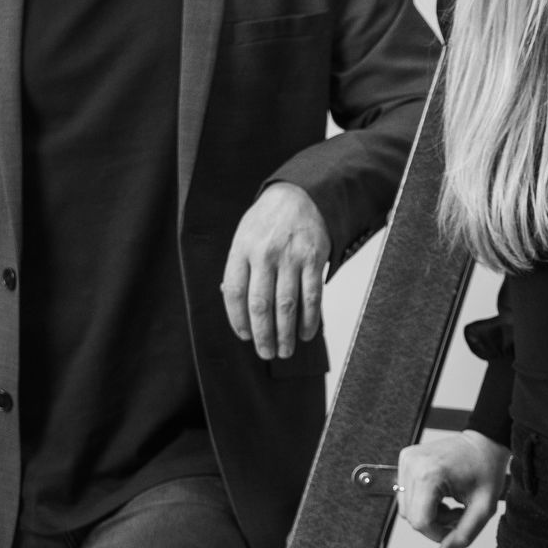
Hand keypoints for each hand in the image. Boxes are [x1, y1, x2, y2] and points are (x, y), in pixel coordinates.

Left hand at [223, 182, 330, 359]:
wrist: (300, 194)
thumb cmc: (268, 220)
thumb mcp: (243, 236)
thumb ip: (239, 268)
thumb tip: (237, 308)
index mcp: (241, 249)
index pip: (234, 293)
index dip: (238, 320)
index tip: (244, 336)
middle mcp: (264, 254)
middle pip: (260, 305)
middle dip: (263, 336)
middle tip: (266, 353)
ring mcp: (291, 257)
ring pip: (286, 305)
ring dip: (285, 334)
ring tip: (285, 351)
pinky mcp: (314, 258)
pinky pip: (312, 296)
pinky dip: (310, 319)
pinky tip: (306, 333)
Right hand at [395, 430, 510, 547]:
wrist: (484, 441)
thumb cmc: (487, 470)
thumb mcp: (484, 508)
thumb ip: (464, 535)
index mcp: (429, 475)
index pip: (421, 523)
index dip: (439, 534)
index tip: (458, 524)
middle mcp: (413, 465)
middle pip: (412, 517)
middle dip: (436, 523)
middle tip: (458, 513)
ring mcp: (407, 460)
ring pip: (407, 509)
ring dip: (429, 513)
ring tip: (451, 503)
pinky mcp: (406, 459)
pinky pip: (406, 494)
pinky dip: (423, 501)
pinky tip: (442, 493)